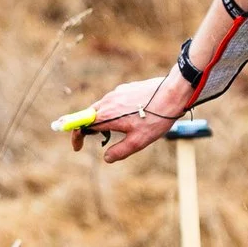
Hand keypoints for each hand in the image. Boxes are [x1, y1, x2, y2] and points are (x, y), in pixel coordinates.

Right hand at [71, 70, 195, 163]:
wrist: (172, 93)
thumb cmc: (156, 118)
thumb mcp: (138, 141)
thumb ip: (120, 151)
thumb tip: (107, 158)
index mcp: (106, 116)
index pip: (80, 125)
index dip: (75, 137)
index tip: (77, 147)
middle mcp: (107, 101)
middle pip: (89, 116)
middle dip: (89, 129)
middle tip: (98, 139)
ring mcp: (116, 92)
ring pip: (102, 108)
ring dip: (103, 119)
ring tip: (119, 129)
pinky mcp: (126, 88)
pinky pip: (114, 101)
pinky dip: (114, 111)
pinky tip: (131, 116)